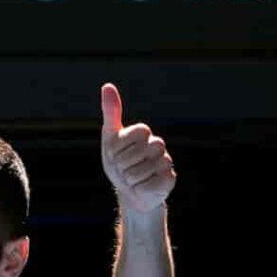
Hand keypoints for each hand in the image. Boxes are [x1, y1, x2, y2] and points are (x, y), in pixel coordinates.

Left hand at [100, 83, 175, 215]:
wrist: (128, 191)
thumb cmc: (118, 163)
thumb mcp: (110, 138)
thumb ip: (111, 113)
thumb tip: (107, 85)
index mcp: (144, 133)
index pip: (137, 131)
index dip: (120, 146)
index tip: (116, 152)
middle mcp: (158, 145)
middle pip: (139, 152)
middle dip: (123, 164)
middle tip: (123, 168)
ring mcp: (166, 163)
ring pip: (141, 171)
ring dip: (130, 179)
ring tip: (132, 179)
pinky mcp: (169, 180)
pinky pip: (149, 185)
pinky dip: (139, 189)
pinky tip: (142, 187)